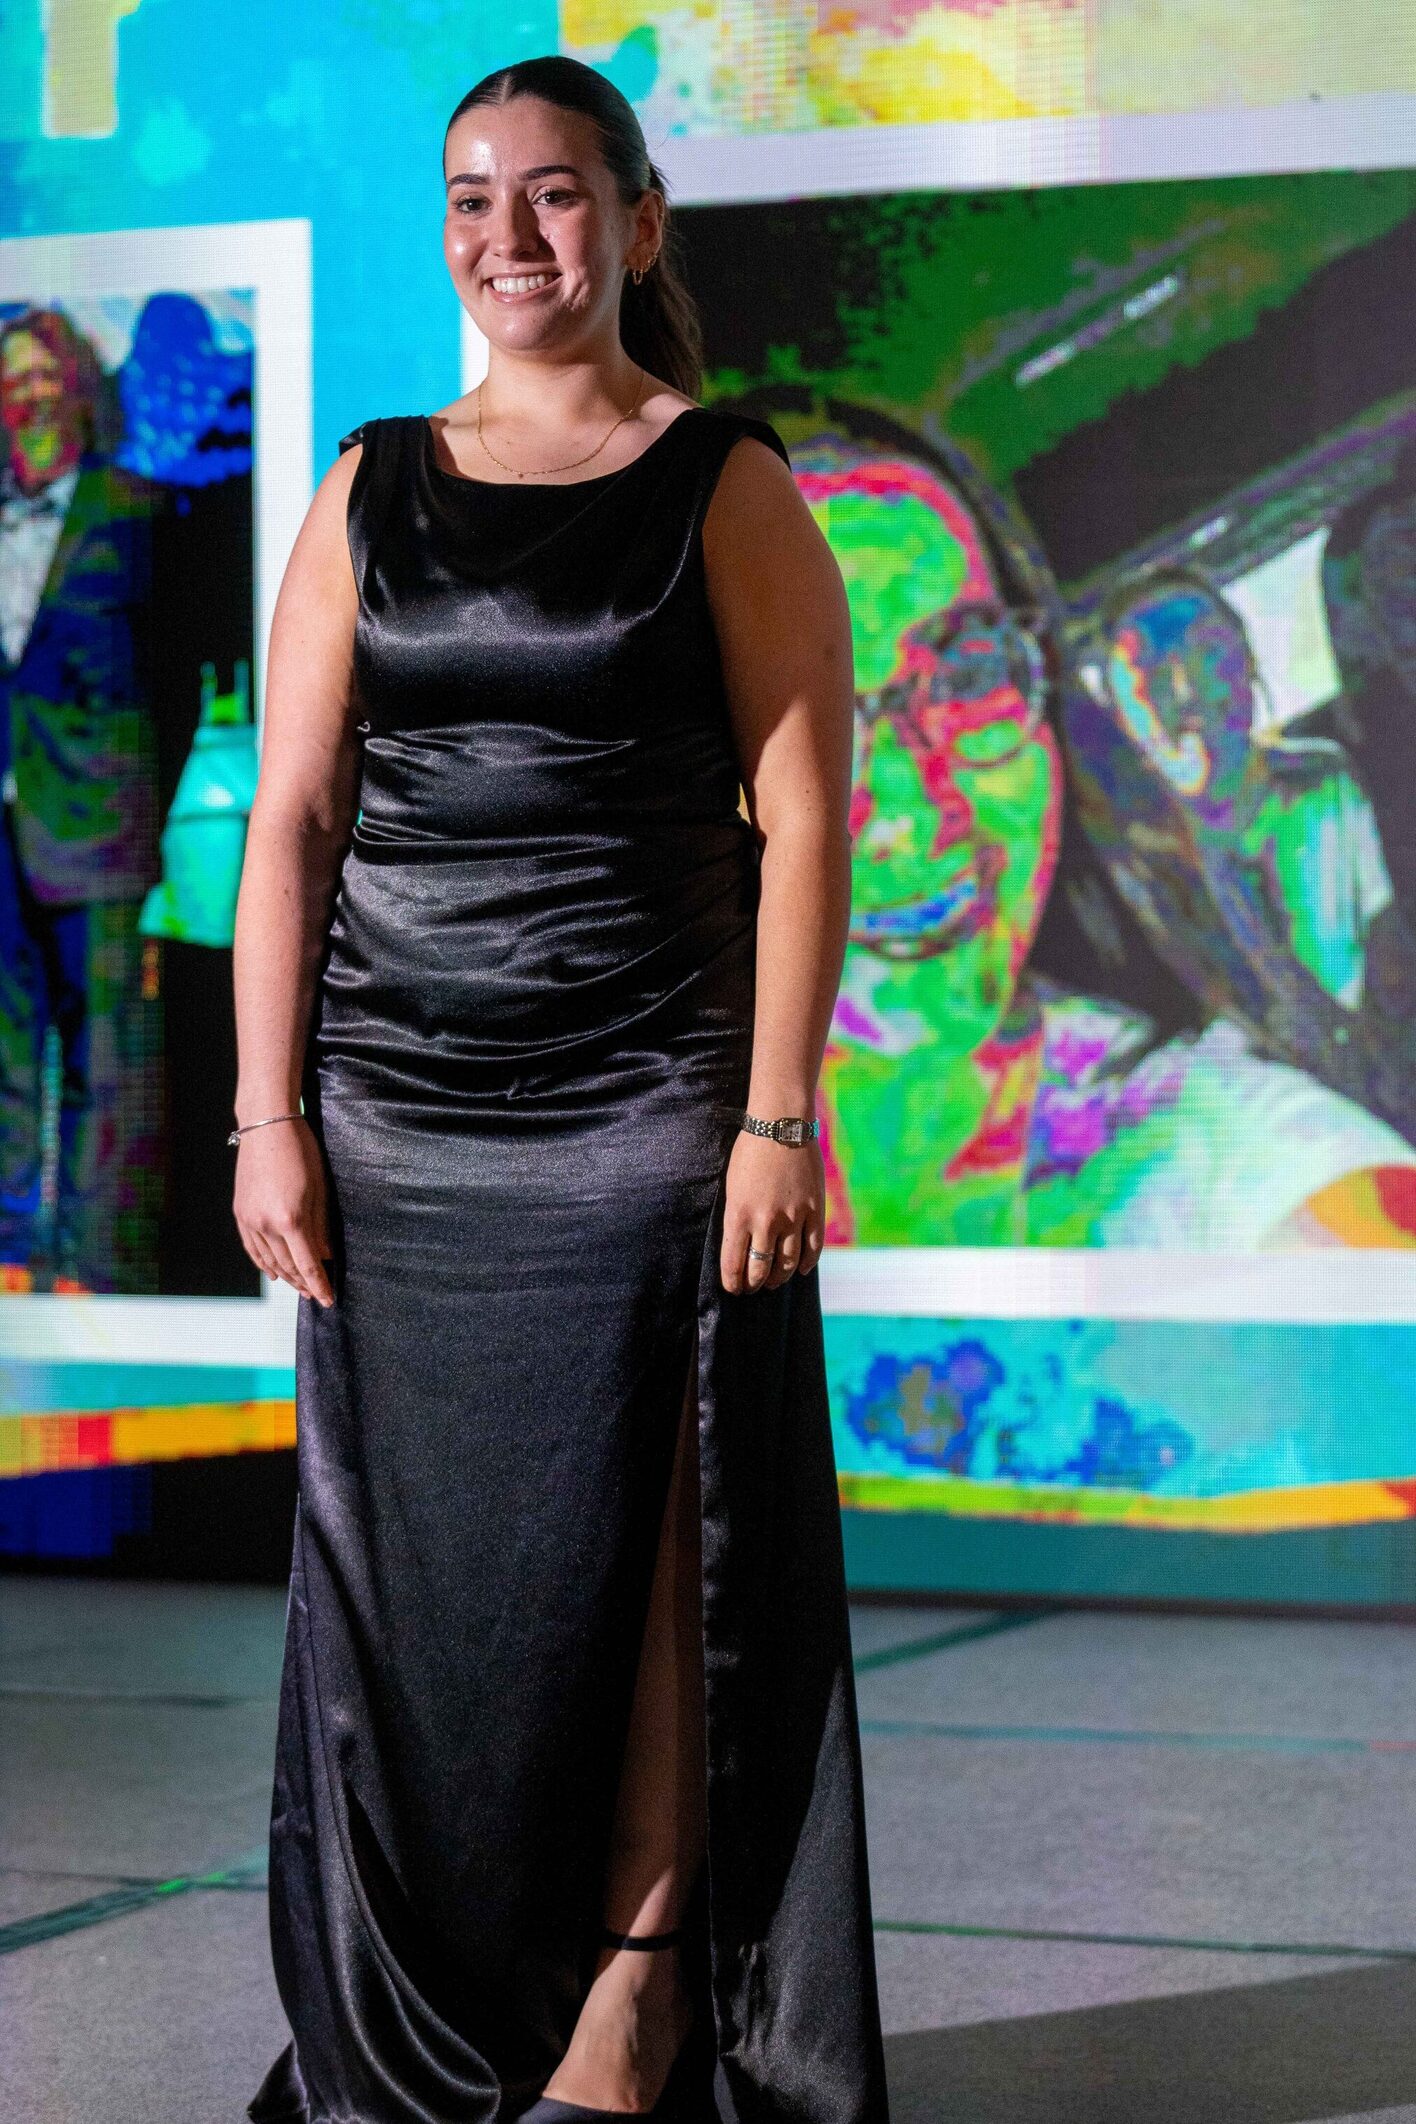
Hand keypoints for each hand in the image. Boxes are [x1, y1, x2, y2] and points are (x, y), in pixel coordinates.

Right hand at [233, 1117, 335, 1307]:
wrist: (266, 1127)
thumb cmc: (300, 1151)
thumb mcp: (319, 1189)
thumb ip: (320, 1225)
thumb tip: (325, 1255)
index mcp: (290, 1219)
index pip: (308, 1264)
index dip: (320, 1284)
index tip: (329, 1299)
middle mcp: (266, 1224)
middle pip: (288, 1266)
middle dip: (304, 1283)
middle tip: (316, 1295)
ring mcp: (249, 1220)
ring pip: (268, 1260)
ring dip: (285, 1276)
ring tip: (298, 1287)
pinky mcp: (240, 1213)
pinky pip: (252, 1247)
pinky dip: (263, 1263)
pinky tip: (272, 1272)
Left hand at [719, 1130, 824, 1293]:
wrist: (781, 1125)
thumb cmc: (750, 1151)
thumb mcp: (732, 1185)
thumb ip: (737, 1216)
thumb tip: (740, 1244)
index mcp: (739, 1215)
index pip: (733, 1263)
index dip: (733, 1282)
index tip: (733, 1288)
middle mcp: (765, 1222)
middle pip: (760, 1269)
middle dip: (754, 1283)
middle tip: (752, 1287)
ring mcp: (793, 1217)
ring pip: (786, 1263)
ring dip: (778, 1278)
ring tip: (774, 1282)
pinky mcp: (815, 1209)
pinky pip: (813, 1247)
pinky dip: (806, 1263)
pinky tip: (800, 1269)